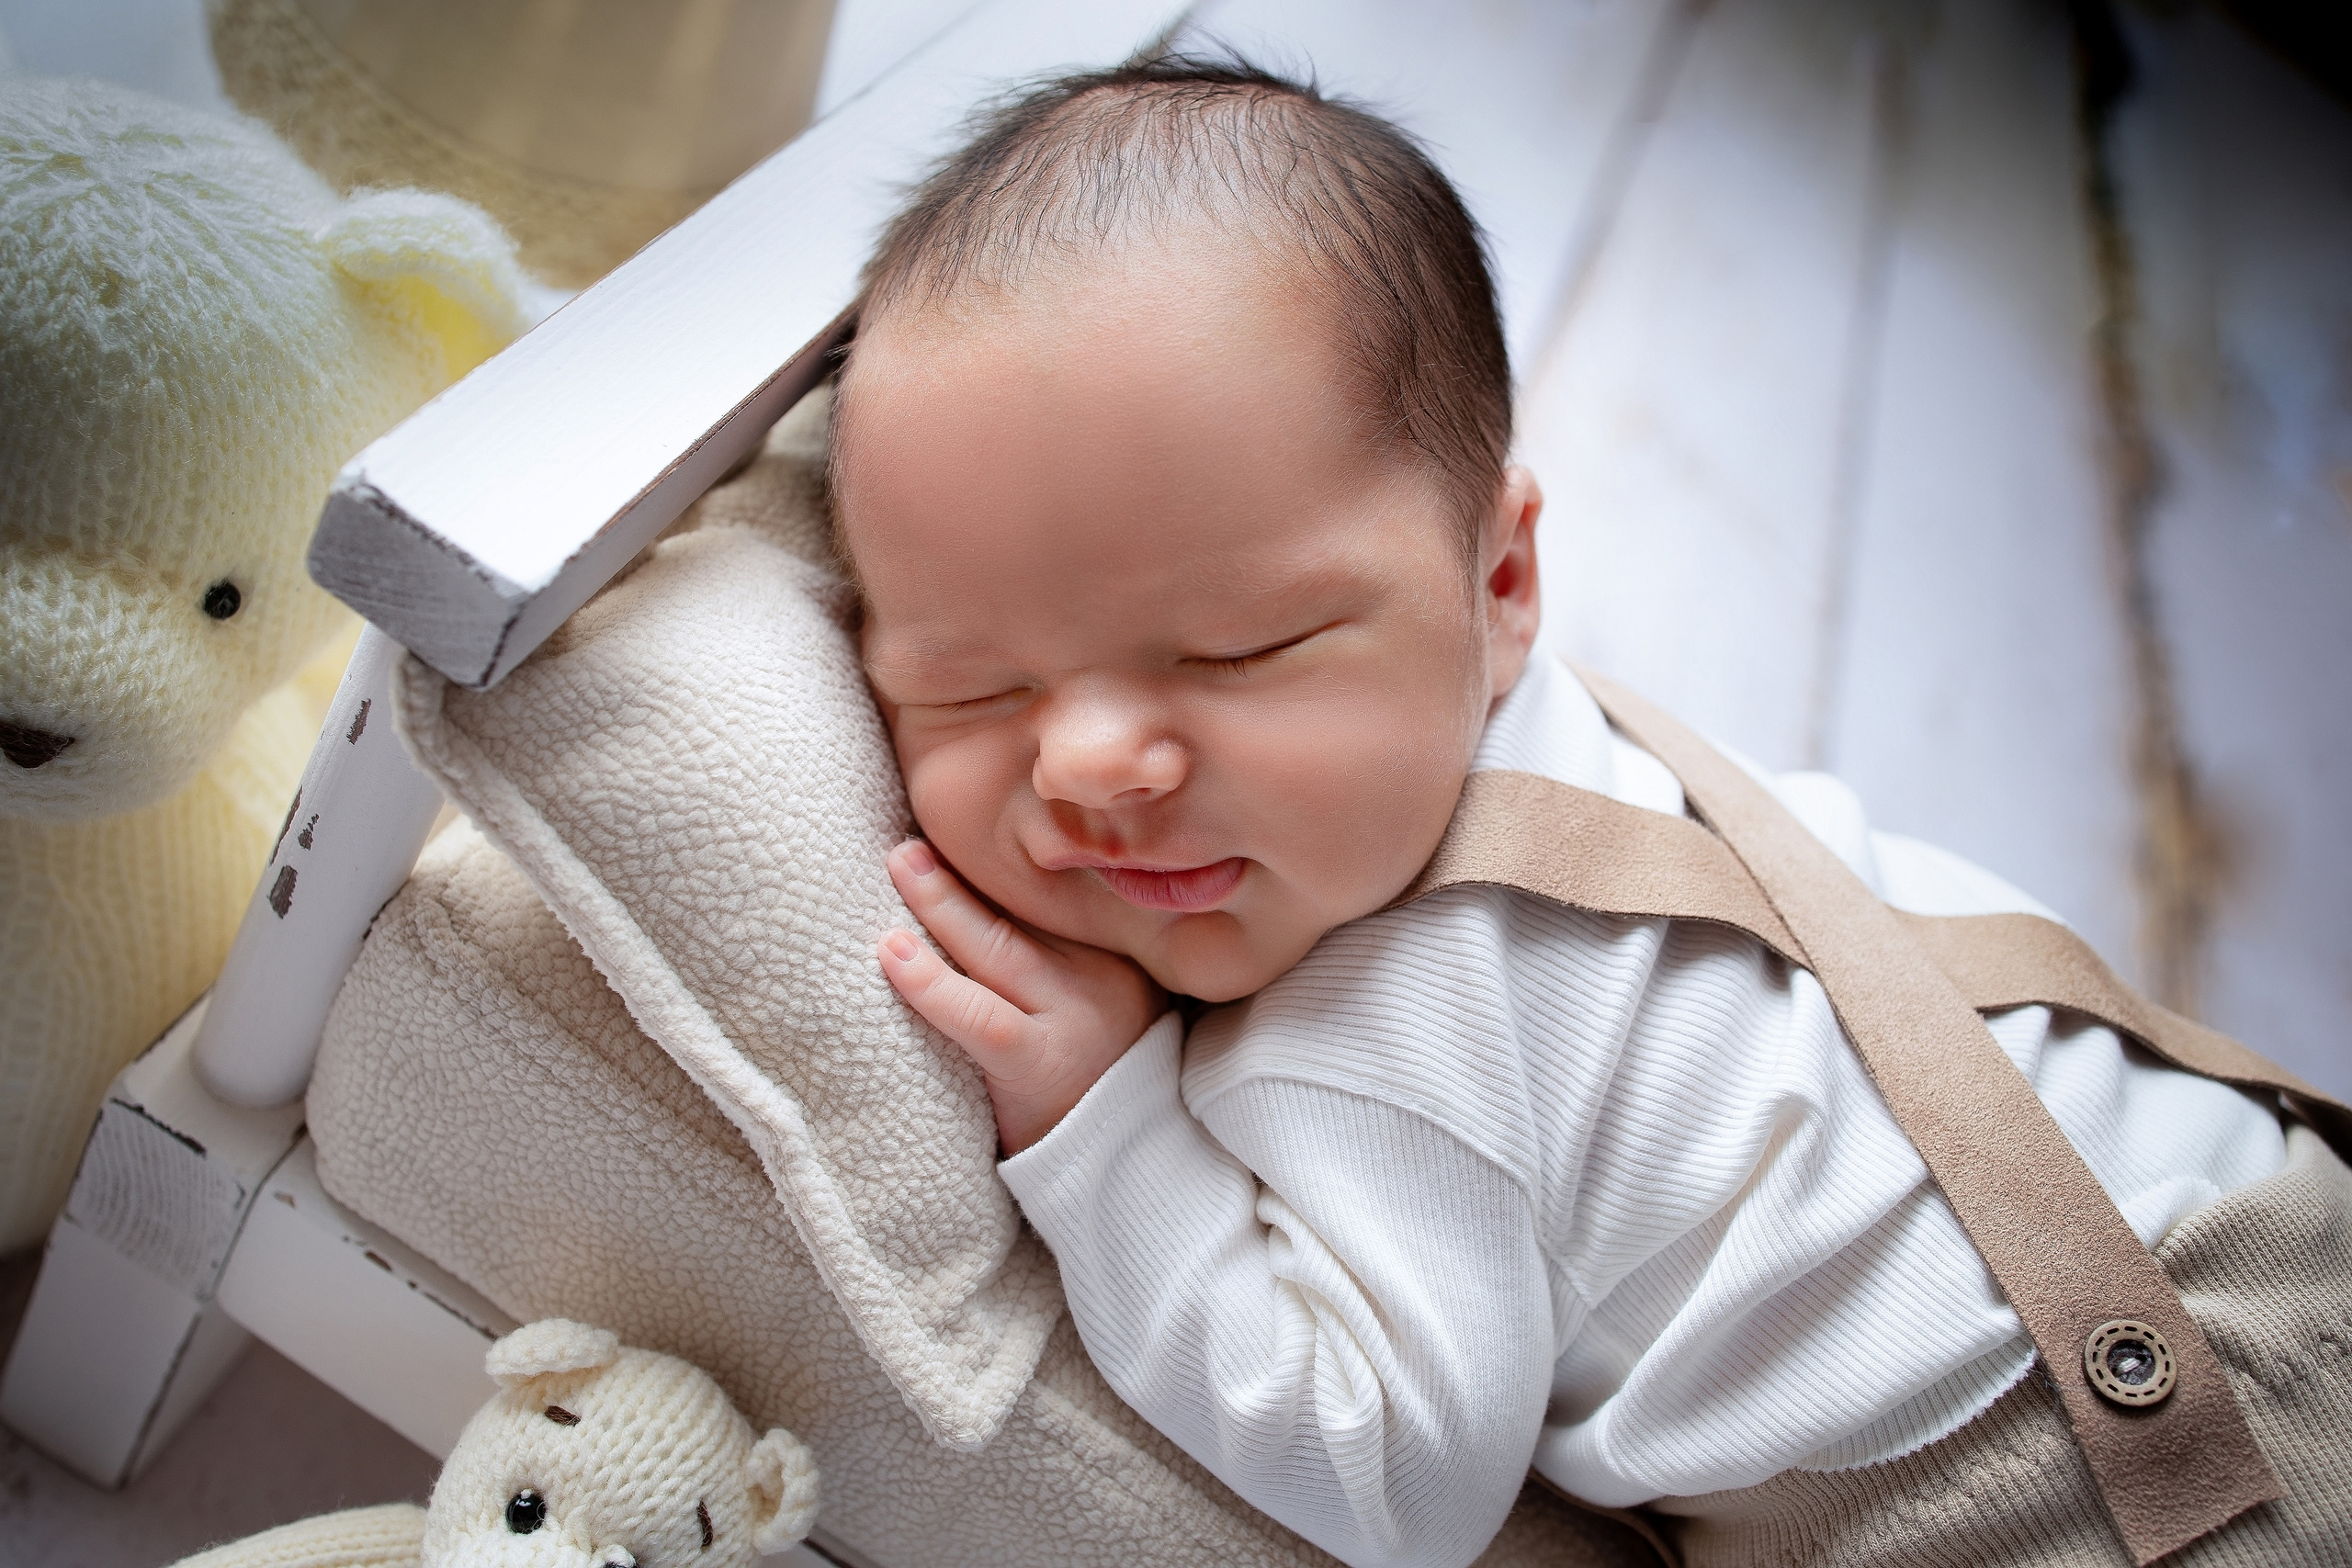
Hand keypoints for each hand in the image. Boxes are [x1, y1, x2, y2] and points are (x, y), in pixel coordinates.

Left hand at [879, 839, 1167, 1154]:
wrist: (1127, 1166)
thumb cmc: (1090, 1083)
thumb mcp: (1093, 1005)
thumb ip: (1055, 958)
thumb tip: (976, 898)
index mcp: (1115, 954)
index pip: (1048, 897)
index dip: (995, 867)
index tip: (950, 832)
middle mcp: (1103, 976)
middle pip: (1020, 912)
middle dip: (961, 872)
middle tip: (909, 841)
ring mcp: (1075, 1018)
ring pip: (996, 949)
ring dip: (940, 906)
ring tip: (901, 865)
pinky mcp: (1041, 1063)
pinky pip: (981, 1018)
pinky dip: (931, 985)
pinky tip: (893, 953)